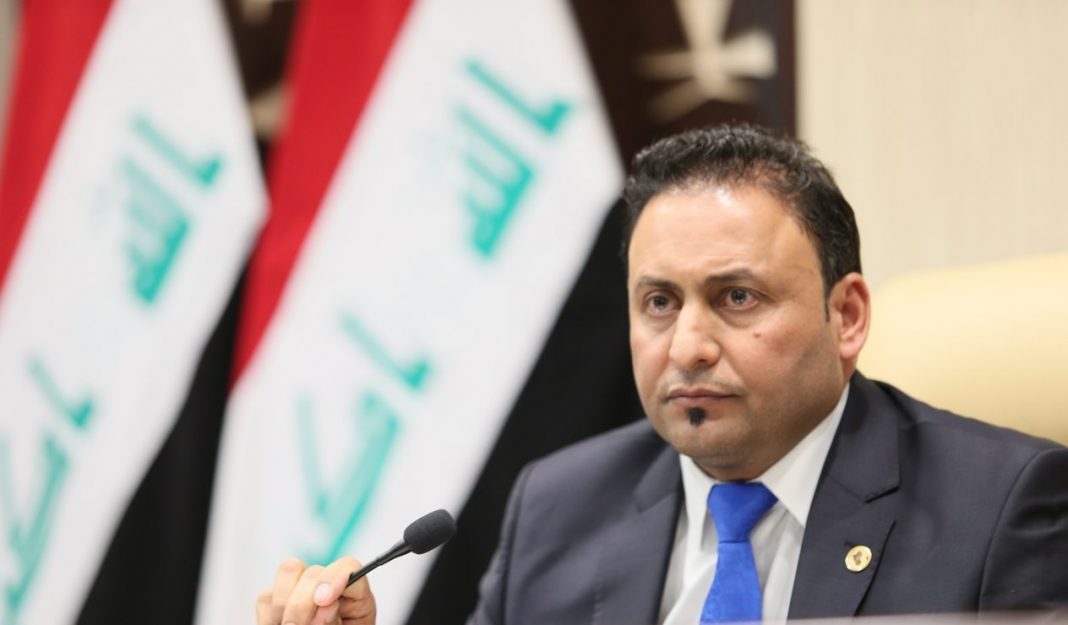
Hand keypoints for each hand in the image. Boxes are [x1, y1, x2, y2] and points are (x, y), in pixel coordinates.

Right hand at [256, 556, 376, 624]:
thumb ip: (335, 621)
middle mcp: (328, 587)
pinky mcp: (277, 602)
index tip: (325, 600)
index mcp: (355, 597)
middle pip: (313, 572)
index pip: (348, 568)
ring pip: (288, 573)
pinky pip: (266, 597)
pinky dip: (269, 617)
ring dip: (285, 607)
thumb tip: (323, 606)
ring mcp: (302, 591)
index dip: (335, 578)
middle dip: (303, 602)